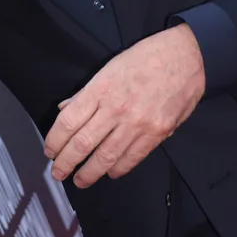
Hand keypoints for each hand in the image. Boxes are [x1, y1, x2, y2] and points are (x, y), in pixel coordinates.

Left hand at [44, 24, 205, 188]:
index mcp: (101, 89)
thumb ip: (87, 92)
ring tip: (80, 180)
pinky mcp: (158, 133)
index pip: (68, 122)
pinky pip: (133, 157)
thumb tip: (65, 109)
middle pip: (83, 143)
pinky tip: (110, 173)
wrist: (186, 56)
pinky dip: (119, 169)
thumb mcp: (110, 67)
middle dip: (66, 162)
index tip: (50, 150)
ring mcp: (138, 123)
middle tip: (58, 172)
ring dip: (90, 172)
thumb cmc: (146, 57)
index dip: (55, 140)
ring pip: (106, 156)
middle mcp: (116, 109)